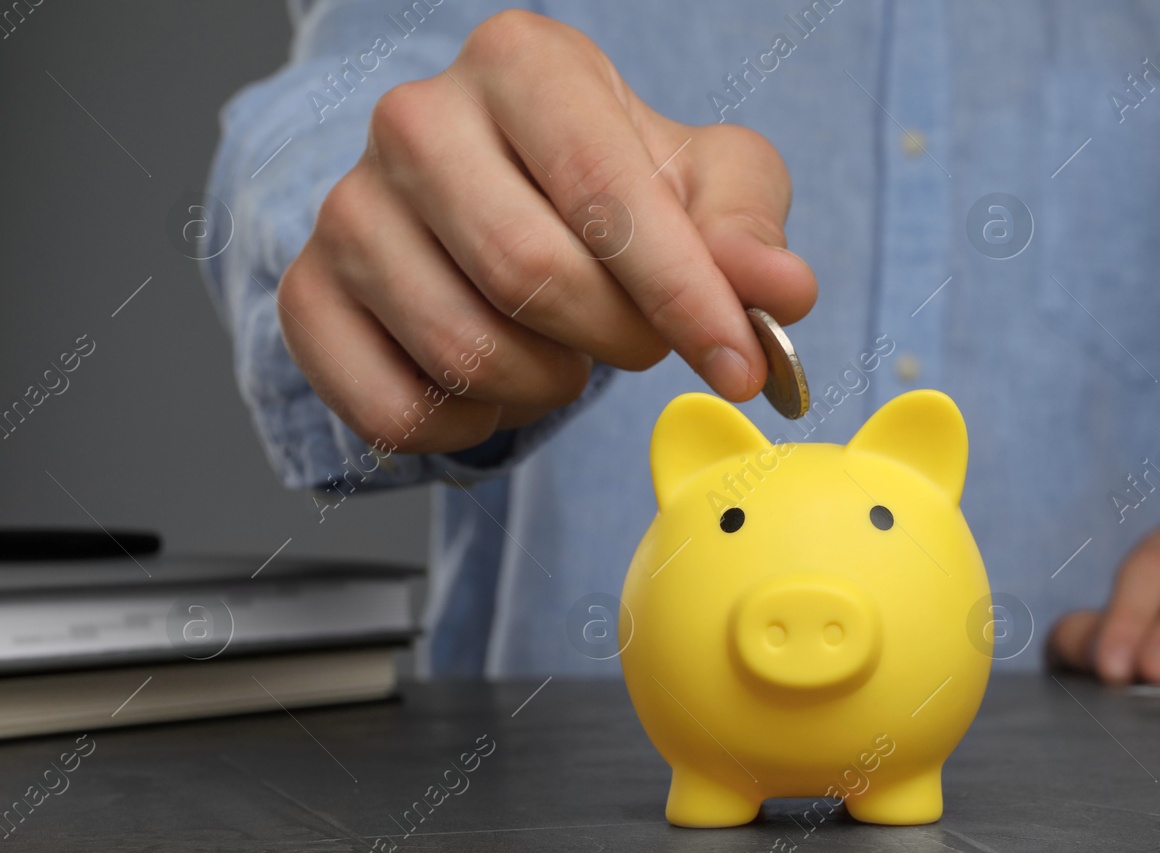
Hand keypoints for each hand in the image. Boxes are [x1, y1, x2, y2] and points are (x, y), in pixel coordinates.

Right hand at [277, 11, 816, 453]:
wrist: (501, 199)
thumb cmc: (611, 185)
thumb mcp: (704, 182)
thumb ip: (746, 229)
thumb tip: (780, 290)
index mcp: (522, 63)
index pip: (602, 190)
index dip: (682, 293)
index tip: (742, 366)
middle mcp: (416, 118)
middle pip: (529, 274)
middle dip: (617, 338)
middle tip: (641, 340)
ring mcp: (349, 208)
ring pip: (464, 350)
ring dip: (547, 387)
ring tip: (568, 354)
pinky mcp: (310, 295)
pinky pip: (394, 411)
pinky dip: (470, 429)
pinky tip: (497, 390)